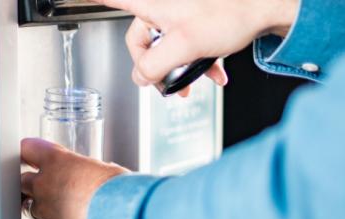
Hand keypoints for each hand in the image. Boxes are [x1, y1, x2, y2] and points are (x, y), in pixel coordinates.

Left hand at [21, 138, 128, 218]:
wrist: (123, 214)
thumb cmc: (118, 187)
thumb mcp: (103, 168)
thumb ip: (89, 172)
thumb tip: (94, 178)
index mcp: (57, 162)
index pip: (29, 148)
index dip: (28, 152)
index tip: (27, 155)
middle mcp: (46, 186)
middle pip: (23, 181)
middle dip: (29, 183)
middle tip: (34, 184)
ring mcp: (48, 213)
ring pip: (32, 210)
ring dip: (40, 210)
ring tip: (52, 212)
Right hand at [94, 0, 297, 94]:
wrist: (265, 7)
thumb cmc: (229, 14)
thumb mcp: (183, 46)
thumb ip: (154, 66)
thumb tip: (141, 78)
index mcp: (150, 5)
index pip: (111, 0)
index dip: (96, 2)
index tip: (78, 0)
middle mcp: (160, 6)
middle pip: (143, 40)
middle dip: (159, 66)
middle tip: (171, 84)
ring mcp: (179, 12)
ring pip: (169, 45)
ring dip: (182, 67)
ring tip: (198, 81)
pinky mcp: (197, 18)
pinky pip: (187, 42)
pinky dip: (198, 58)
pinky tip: (214, 71)